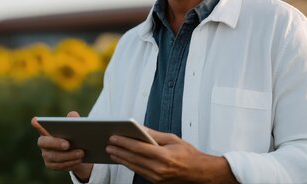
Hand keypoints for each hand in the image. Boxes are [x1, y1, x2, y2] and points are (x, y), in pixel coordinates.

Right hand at [31, 111, 92, 181]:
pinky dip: (70, 163)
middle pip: (45, 143)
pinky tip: (79, 160)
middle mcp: (43, 143)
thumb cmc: (74, 136)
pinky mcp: (51, 165)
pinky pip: (59, 166)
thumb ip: (73, 120)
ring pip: (54, 156)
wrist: (78, 153)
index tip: (35, 120)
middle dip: (56, 143)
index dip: (36, 124)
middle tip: (68, 144)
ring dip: (69, 155)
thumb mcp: (75, 128)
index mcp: (47, 130)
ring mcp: (46, 155)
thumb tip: (73, 115)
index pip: (39, 126)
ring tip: (81, 153)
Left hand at [105, 128, 236, 183]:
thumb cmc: (188, 154)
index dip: (124, 142)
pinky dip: (130, 165)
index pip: (138, 148)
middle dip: (119, 150)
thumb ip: (154, 135)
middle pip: (133, 158)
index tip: (114, 137)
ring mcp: (157, 177)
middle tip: (108, 144)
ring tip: (112, 151)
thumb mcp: (172, 139)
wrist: (198, 172)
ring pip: (134, 167)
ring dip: (121, 159)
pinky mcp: (156, 182)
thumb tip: (140, 128)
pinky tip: (123, 159)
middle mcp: (159, 169)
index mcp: (163, 156)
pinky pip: (139, 172)